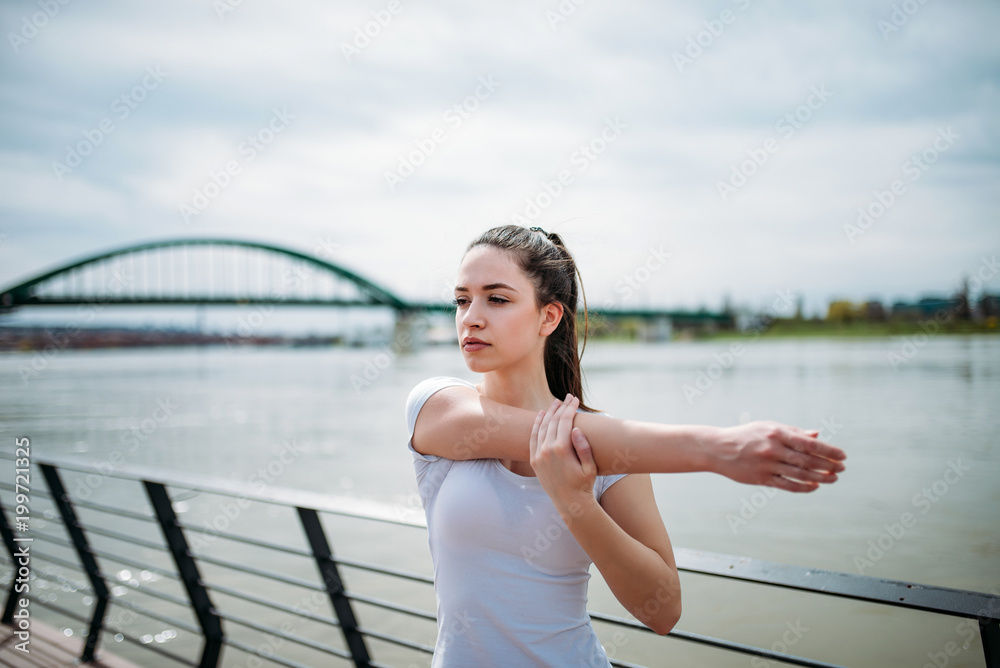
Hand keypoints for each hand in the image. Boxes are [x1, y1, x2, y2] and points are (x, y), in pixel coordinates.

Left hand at [529, 394, 597, 515]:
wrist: (569, 503)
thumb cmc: (584, 485)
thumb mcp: (590, 467)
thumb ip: (584, 447)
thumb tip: (576, 429)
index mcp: (562, 449)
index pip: (565, 421)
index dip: (570, 408)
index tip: (575, 399)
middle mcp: (547, 450)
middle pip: (553, 421)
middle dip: (561, 407)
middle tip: (567, 397)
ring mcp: (538, 455)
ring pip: (542, 427)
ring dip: (549, 413)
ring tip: (556, 403)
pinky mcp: (534, 460)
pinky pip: (533, 437)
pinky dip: (537, 425)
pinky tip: (541, 415)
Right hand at [712, 420, 845, 491]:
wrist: (718, 448)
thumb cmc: (747, 435)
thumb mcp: (768, 427)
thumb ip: (793, 431)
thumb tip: (817, 435)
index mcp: (777, 433)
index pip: (809, 443)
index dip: (829, 450)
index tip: (842, 455)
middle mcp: (773, 449)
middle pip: (808, 461)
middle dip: (829, 465)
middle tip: (842, 469)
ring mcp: (767, 465)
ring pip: (800, 475)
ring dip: (821, 478)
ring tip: (833, 479)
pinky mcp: (762, 479)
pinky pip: (788, 485)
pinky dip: (804, 487)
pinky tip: (815, 486)